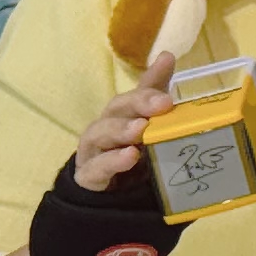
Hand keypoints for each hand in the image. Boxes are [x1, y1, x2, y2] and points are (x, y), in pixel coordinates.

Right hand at [70, 49, 181, 192]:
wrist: (108, 199)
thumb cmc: (132, 157)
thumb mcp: (152, 131)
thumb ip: (158, 99)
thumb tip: (167, 56)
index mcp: (124, 114)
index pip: (136, 94)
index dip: (151, 82)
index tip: (168, 69)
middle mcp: (106, 127)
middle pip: (117, 108)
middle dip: (138, 103)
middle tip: (162, 104)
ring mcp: (93, 151)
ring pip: (100, 133)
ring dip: (121, 130)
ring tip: (141, 129)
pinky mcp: (87, 176)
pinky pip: (96, 167)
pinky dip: (111, 161)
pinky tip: (129, 157)